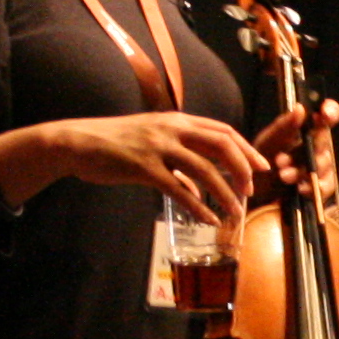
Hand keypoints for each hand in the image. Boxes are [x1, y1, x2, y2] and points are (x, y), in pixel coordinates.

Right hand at [28, 110, 273, 221]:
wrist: (78, 142)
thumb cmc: (114, 142)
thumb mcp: (151, 139)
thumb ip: (176, 157)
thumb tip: (195, 185)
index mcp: (176, 120)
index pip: (222, 130)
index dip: (245, 148)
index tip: (259, 166)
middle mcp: (172, 129)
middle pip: (220, 144)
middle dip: (242, 168)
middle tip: (251, 190)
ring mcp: (158, 147)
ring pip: (204, 170)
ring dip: (224, 193)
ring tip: (234, 211)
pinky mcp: (143, 168)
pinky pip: (179, 189)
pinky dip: (197, 206)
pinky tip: (208, 219)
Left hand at [254, 96, 338, 196]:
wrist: (255, 190)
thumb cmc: (263, 159)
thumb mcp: (269, 141)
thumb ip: (284, 126)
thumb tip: (300, 108)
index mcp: (308, 130)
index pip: (326, 117)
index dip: (330, 111)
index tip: (324, 114)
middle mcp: (317, 147)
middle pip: (324, 143)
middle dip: (307, 149)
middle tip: (282, 159)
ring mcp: (320, 168)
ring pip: (323, 166)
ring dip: (302, 171)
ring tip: (283, 175)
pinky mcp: (320, 188)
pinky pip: (325, 187)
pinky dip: (313, 187)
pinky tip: (301, 189)